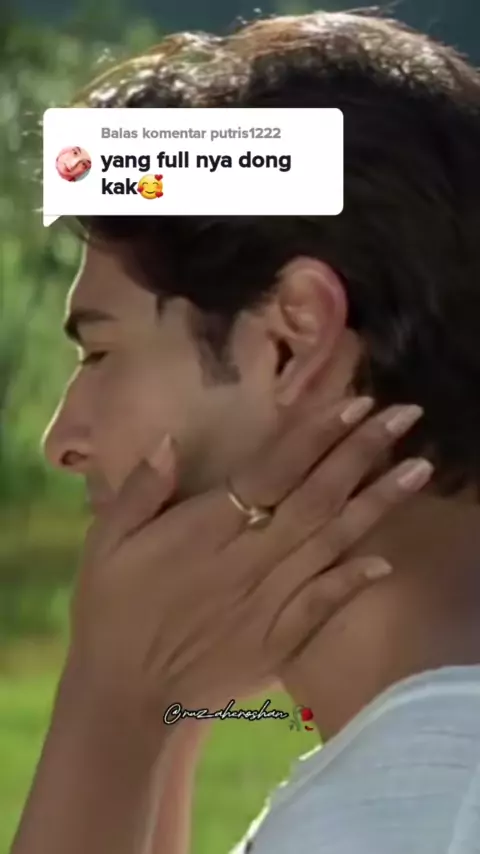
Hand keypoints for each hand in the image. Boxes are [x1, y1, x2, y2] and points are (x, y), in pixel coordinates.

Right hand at [68, 397, 431, 737]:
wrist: (126, 697)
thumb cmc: (112, 611)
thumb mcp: (105, 543)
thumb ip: (140, 490)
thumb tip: (169, 441)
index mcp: (205, 529)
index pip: (273, 471)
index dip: (316, 435)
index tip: (355, 404)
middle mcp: (246, 560)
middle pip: (316, 498)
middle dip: (363, 452)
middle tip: (405, 415)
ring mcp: (267, 602)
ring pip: (331, 543)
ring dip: (377, 504)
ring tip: (418, 468)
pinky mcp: (277, 639)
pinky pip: (324, 604)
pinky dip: (355, 580)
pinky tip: (386, 558)